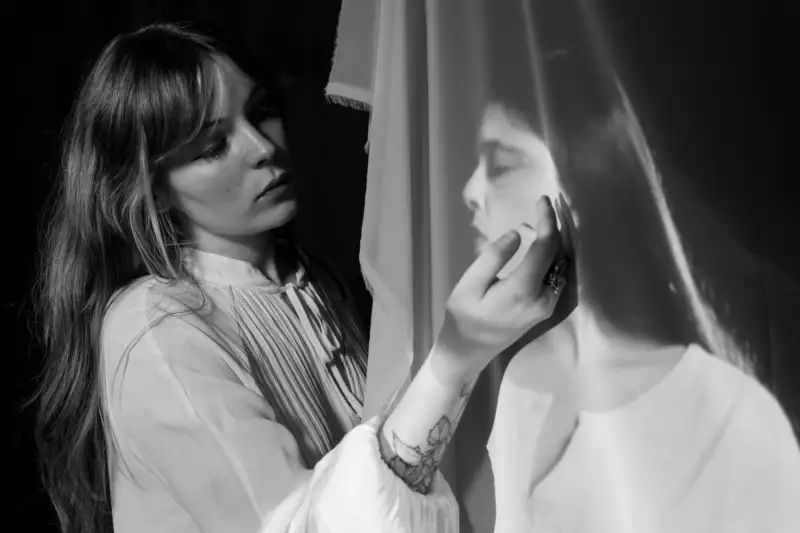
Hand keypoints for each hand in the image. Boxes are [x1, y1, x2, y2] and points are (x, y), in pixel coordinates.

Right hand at [432, 196, 567, 380]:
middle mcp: (543, 298)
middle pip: (559, 255)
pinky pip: (556, 275)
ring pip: (561, 265)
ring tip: (543, 220)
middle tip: (545, 204)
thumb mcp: (469, 284)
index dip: (547, 221)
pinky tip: (541, 244)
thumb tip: (517, 235)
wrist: (470, 350)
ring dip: (555, 241)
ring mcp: (547, 305)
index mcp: (524, 290)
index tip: (543, 200)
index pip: (546, 248)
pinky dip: (553, 255)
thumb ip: (493, 257)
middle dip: (555, 227)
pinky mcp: (545, 307)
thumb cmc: (464, 315)